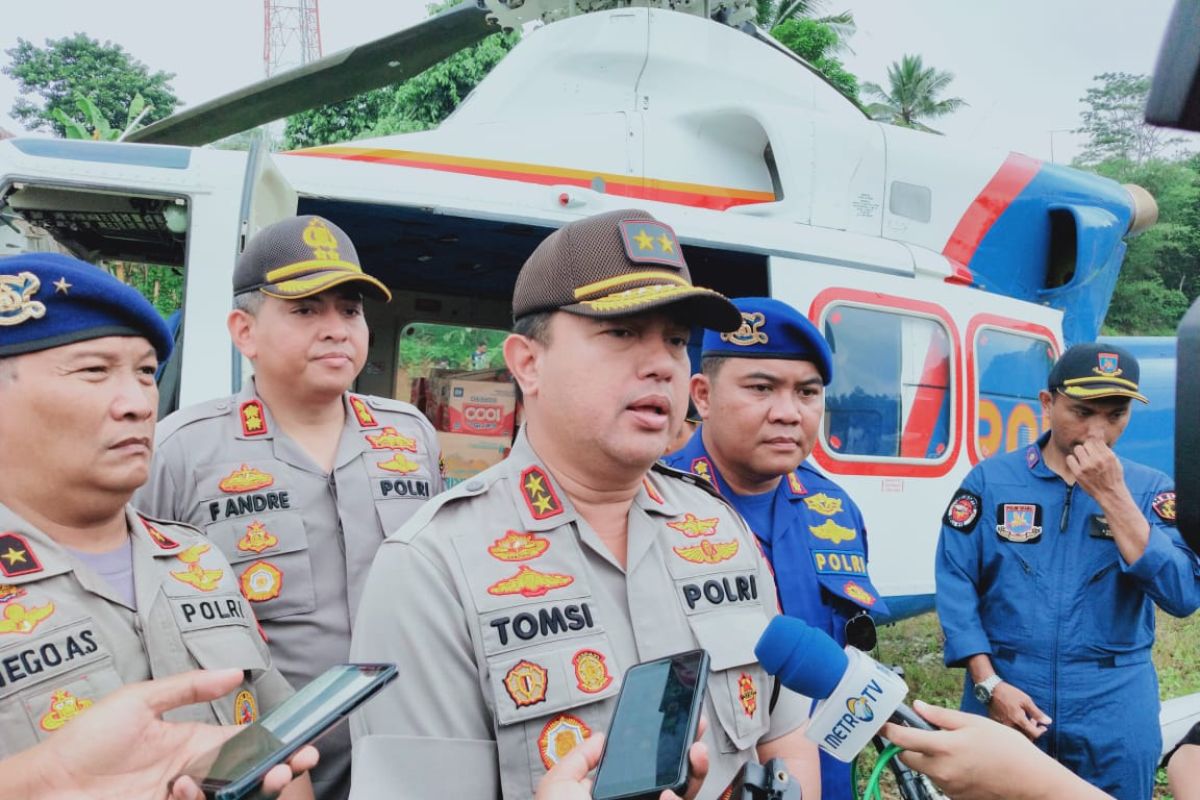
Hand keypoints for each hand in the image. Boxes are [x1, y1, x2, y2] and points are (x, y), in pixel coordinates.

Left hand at [17, 669, 316, 799]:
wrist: (48, 786)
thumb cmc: (86, 739)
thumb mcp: (138, 700)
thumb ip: (188, 687)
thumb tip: (234, 673)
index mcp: (192, 742)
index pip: (245, 741)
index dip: (276, 741)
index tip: (302, 740)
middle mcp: (193, 773)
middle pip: (248, 774)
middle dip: (278, 769)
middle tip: (295, 764)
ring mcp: (182, 797)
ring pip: (233, 796)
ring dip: (254, 787)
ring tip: (265, 776)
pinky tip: (187, 789)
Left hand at [532, 718, 708, 799]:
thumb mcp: (559, 785)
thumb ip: (580, 758)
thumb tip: (600, 738)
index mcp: (613, 797)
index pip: (644, 771)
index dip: (661, 750)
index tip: (673, 730)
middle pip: (672, 782)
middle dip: (688, 756)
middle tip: (694, 736)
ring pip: (682, 796)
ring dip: (694, 774)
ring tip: (694, 756)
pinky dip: (678, 799)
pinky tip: (672, 794)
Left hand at [883, 701, 1106, 799]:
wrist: (1031, 781)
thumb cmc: (1006, 747)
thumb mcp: (974, 722)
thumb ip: (941, 716)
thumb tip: (917, 707)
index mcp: (944, 748)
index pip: (903, 740)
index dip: (888, 731)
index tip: (881, 724)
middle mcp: (942, 771)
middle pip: (908, 758)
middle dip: (909, 746)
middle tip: (926, 735)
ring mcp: (948, 788)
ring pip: (925, 770)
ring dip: (929, 759)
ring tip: (957, 750)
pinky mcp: (956, 798)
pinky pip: (941, 782)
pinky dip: (945, 772)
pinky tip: (966, 765)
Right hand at [987, 681, 1050, 739]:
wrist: (990, 689)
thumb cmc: (1009, 693)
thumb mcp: (1026, 700)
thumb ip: (1037, 713)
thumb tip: (1048, 722)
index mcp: (1018, 719)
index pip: (1034, 733)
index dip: (1041, 731)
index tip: (1044, 726)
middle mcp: (1010, 725)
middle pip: (1025, 737)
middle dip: (1032, 731)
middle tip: (1034, 721)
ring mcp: (1002, 725)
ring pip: (1016, 735)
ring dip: (1024, 729)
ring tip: (1025, 718)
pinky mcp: (996, 724)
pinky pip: (1008, 730)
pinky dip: (1015, 727)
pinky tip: (1016, 718)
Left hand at [1065, 439, 1124, 499]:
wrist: (1110, 494)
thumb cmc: (1113, 477)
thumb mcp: (1115, 461)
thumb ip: (1106, 450)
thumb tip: (1097, 435)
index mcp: (1108, 456)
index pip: (1096, 440)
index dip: (1093, 444)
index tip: (1093, 449)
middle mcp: (1098, 460)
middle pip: (1086, 443)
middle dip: (1086, 448)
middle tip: (1088, 456)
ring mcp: (1087, 467)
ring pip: (1077, 449)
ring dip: (1079, 454)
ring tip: (1083, 460)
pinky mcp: (1079, 473)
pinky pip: (1070, 458)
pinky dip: (1072, 460)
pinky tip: (1077, 465)